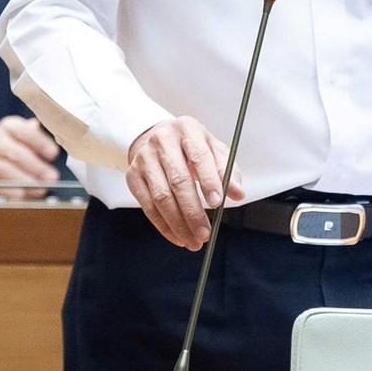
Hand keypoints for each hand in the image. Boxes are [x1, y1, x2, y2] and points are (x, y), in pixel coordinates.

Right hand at [0, 115, 60, 198]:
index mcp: (8, 127)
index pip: (24, 131)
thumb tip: (57, 138)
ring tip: (41, 190)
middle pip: (15, 153)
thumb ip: (38, 136)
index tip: (53, 153)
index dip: (39, 142)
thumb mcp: (20, 134)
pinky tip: (22, 197)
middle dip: (35, 167)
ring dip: (25, 182)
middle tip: (52, 177)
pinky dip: (8, 193)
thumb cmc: (7, 145)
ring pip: (5, 172)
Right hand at [126, 116, 243, 249]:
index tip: (217, 203)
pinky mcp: (133, 176)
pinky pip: (148, 206)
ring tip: (194, 241)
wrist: (159, 139)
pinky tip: (178, 237)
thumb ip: (228, 171)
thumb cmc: (192, 148)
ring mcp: (144, 158)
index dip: (208, 180)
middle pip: (178, 180)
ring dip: (178, 224)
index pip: (198, 156)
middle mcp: (162, 141)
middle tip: (205, 233)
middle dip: (193, 211)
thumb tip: (238, 193)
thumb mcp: (214, 150)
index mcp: (187, 129)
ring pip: (161, 197)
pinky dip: (164, 226)